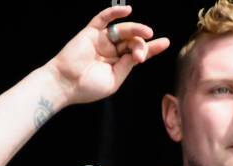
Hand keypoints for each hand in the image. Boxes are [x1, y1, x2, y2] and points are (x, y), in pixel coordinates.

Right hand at [45, 5, 169, 105]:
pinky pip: (104, 18)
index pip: (138, 53)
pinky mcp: (90, 32)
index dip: (152, 48)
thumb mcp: (114, 80)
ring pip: (122, 30)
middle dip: (140, 46)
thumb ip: (126, 66)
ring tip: (147, 32)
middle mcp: (111, 51)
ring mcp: (101, 40)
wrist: (66, 84)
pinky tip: (127, 10)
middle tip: (140, 56)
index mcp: (118, 64)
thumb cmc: (89, 87)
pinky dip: (114, 12)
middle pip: (132, 42)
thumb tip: (136, 52)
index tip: (166, 42)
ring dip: (135, 29)